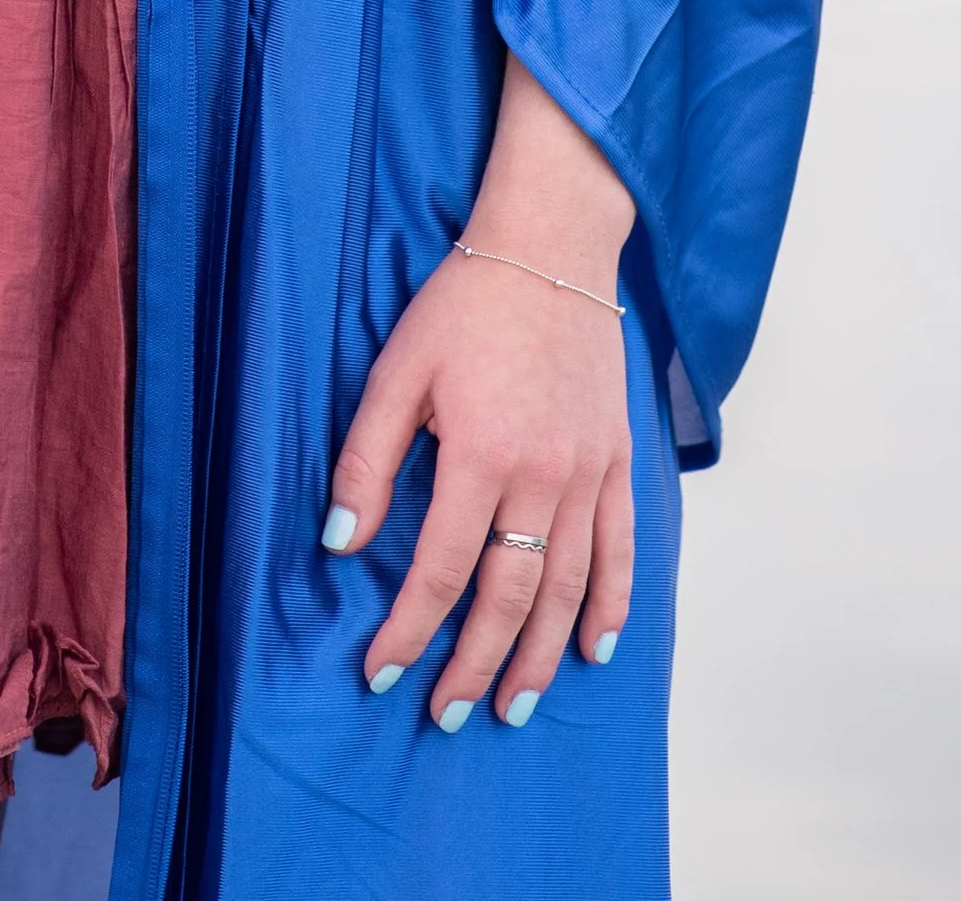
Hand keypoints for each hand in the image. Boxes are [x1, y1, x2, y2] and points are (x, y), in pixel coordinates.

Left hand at [323, 63, 633, 728]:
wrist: (550, 247)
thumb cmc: (465, 304)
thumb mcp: (398, 370)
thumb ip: (368, 460)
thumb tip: (340, 543)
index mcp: (483, 453)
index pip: (444, 569)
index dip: (411, 628)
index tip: (382, 671)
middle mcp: (544, 475)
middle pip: (511, 596)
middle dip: (475, 664)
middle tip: (445, 714)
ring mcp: (589, 471)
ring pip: (568, 586)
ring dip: (541, 654)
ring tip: (513, 705)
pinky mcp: (618, 458)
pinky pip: (620, 547)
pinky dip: (611, 603)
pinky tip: (595, 647)